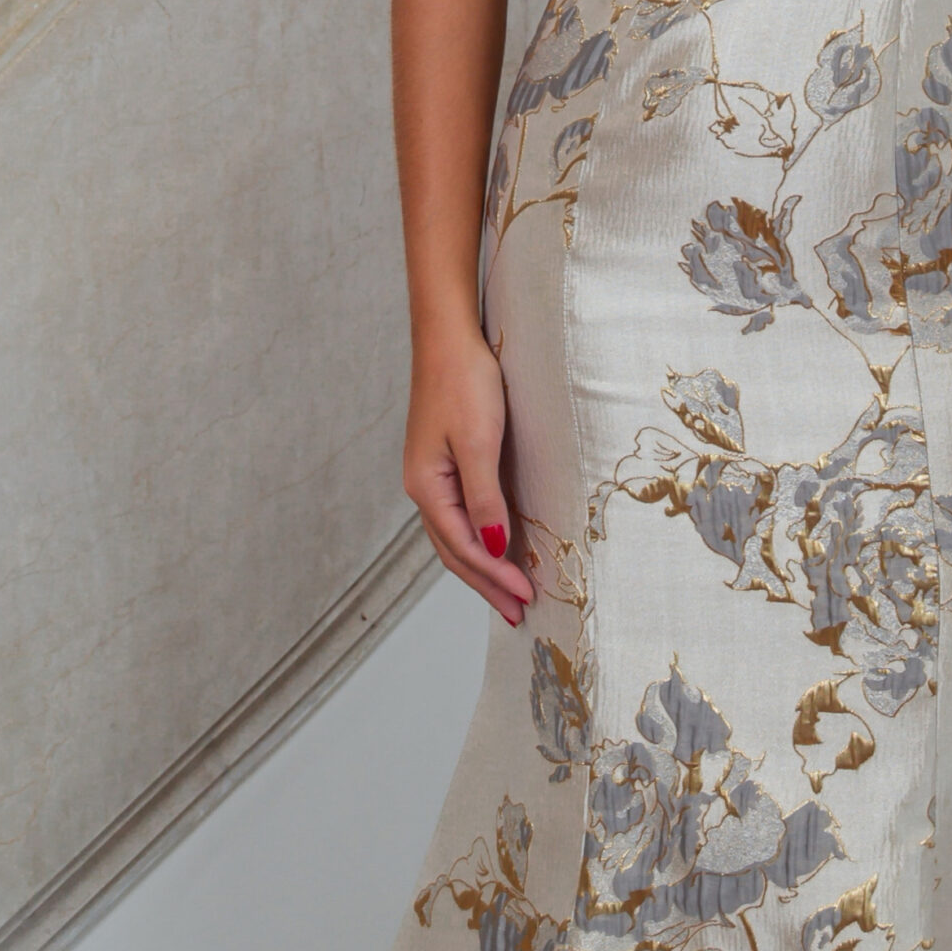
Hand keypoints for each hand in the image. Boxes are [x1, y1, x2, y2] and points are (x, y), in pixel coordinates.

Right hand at [401, 323, 536, 626]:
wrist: (449, 337)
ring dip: (481, 566)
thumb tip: (492, 549)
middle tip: (517, 613)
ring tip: (507, 591)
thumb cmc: (464, 383)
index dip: (495, 576)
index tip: (527, 597)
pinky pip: (460, 514)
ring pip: (455, 536)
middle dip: (486, 584)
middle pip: (455, 551)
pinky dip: (478, 538)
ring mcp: (432, 475)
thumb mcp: (479, 442)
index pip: (464, 548)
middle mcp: (424, 487)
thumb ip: (485, 499)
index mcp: (427, 487)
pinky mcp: (445, 462)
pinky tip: (494, 544)